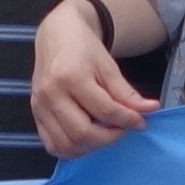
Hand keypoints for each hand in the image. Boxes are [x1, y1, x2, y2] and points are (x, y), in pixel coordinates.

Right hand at [31, 0, 147, 156]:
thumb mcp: (108, 65)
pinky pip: (52, 145)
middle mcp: (51, 94)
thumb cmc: (83, 48)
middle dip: (109, 137)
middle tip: (121, 128)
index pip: (105, 110)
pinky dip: (72, 148)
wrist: (57, 35)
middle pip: (83, 133)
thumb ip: (126, 92)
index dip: (128, 120)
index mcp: (71, 77)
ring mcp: (39, 106)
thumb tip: (150, 110)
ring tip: (104, 132)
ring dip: (91, 146)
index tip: (141, 121)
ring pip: (67, 145)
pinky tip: (86, 137)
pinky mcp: (35, 114)